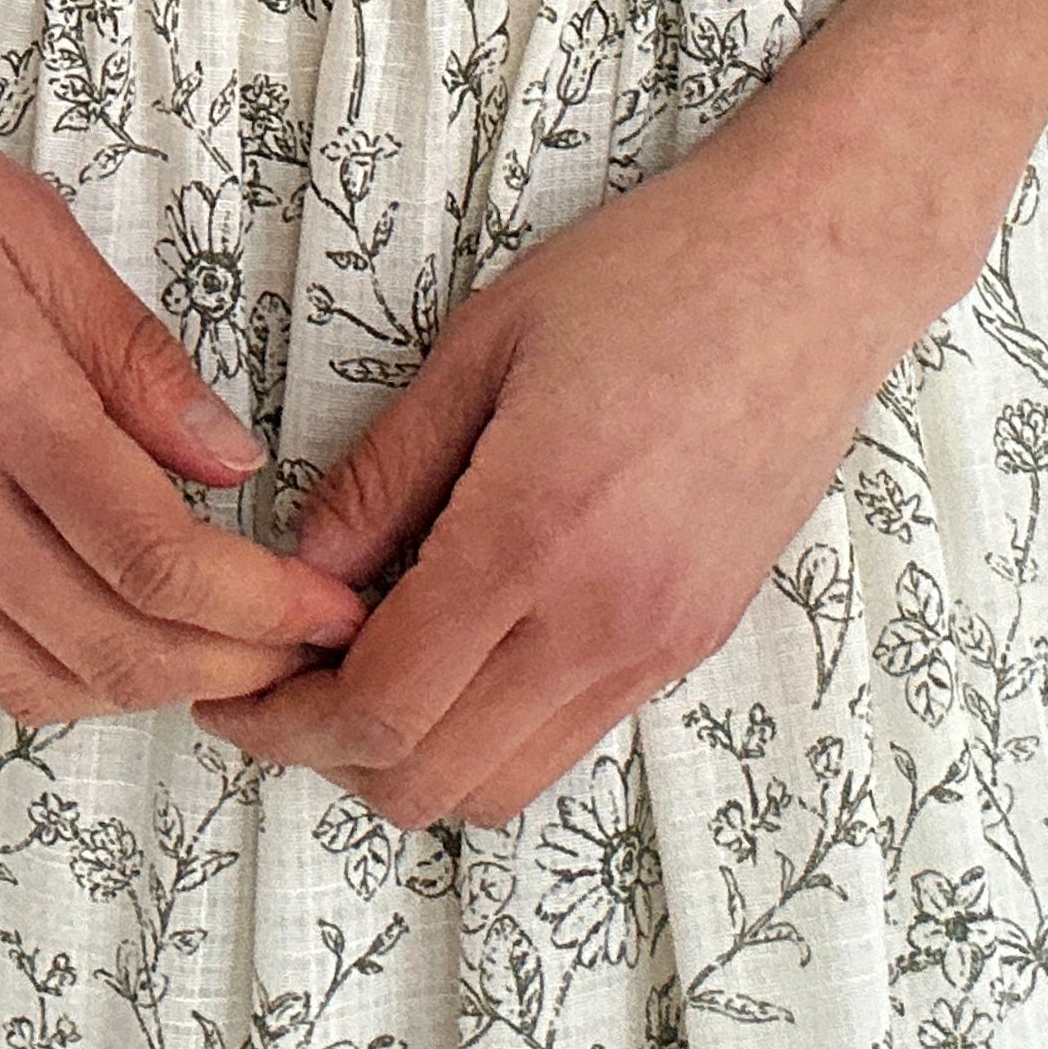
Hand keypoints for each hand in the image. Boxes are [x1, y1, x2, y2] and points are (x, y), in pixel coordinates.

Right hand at [0, 0, 366, 715]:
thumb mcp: (26, 222)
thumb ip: (133, 356)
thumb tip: (232, 461)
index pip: (155, 558)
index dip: (261, 610)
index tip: (328, 615)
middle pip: (101, 646)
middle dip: (220, 670)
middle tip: (288, 653)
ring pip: (18, 679)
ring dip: (125, 688)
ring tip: (197, 653)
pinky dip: (20, 675)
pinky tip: (71, 632)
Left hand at [191, 97, 969, 826]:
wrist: (817, 265)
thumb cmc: (652, 273)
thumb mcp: (483, 343)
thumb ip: (385, 471)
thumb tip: (300, 565)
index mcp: (533, 533)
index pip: (377, 702)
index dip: (282, 716)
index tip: (230, 684)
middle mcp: (602, 618)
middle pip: (428, 778)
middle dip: (329, 751)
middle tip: (280, 676)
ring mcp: (658, 643)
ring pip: (502, 783)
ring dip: (414, 751)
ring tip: (369, 654)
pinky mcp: (695, 640)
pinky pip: (571, 735)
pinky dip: (493, 723)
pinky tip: (461, 634)